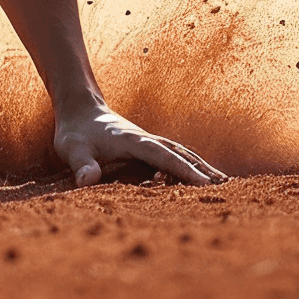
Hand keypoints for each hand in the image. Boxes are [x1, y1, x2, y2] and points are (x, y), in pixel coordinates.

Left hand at [53, 102, 226, 186]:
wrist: (79, 111)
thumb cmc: (74, 133)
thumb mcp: (71, 149)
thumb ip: (80, 164)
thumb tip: (86, 180)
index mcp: (132, 141)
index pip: (163, 156)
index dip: (183, 170)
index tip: (205, 183)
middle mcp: (146, 140)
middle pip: (180, 154)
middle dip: (203, 169)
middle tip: (228, 187)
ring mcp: (148, 143)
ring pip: (180, 154)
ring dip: (201, 167)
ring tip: (224, 184)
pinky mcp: (147, 149)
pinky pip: (173, 157)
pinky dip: (189, 166)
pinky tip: (200, 180)